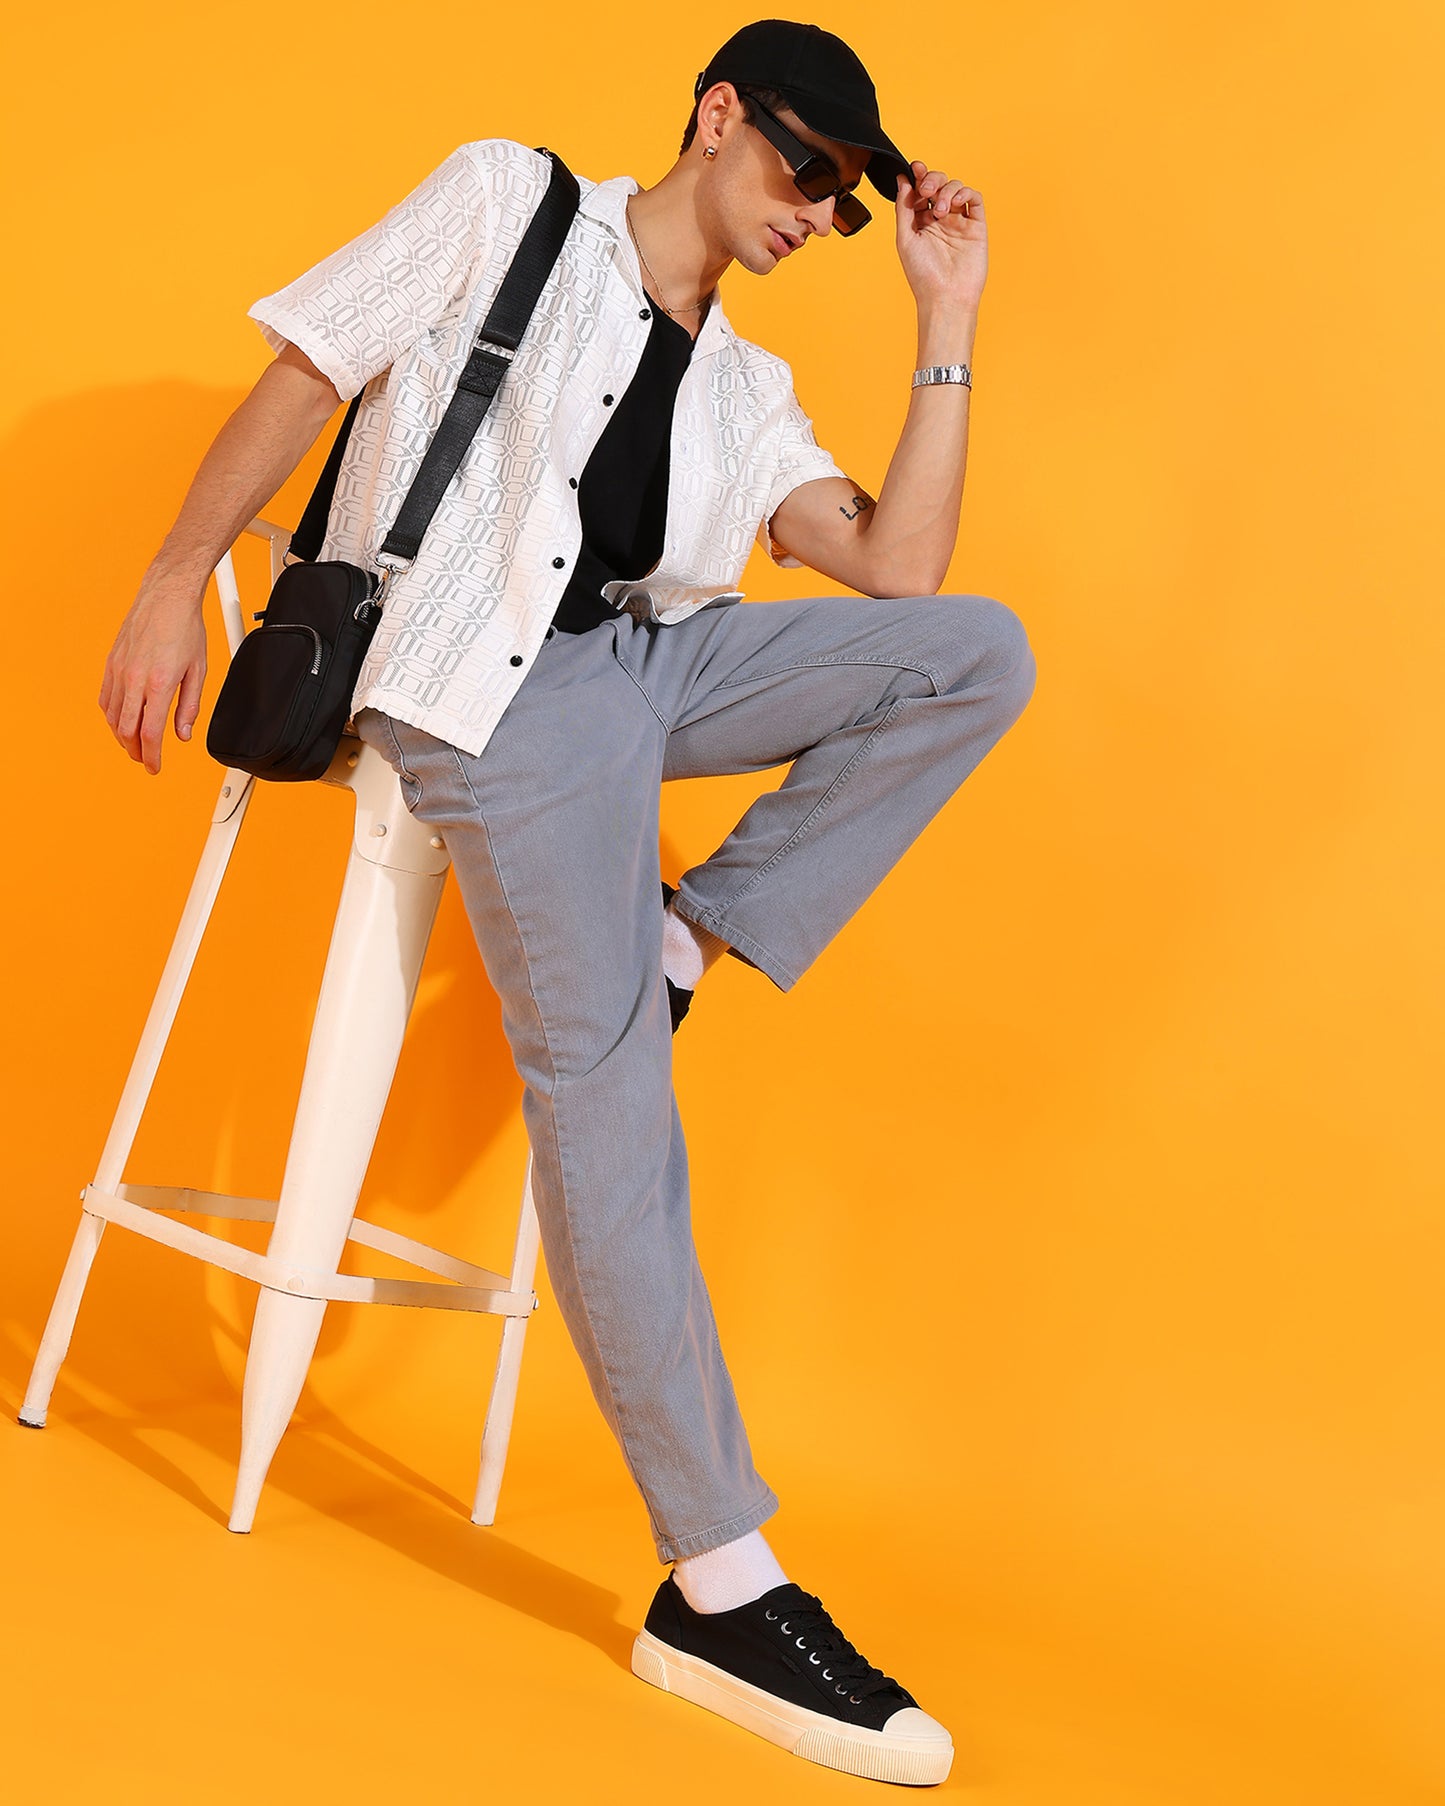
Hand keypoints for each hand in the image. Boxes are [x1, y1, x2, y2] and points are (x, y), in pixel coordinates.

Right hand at [99, 576, 207, 774]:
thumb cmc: (185, 630)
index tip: (154, 768)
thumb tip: (183, 735)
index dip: (152, 756)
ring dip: (121, 735)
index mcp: (159, 684)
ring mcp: (119, 670)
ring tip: (134, 744)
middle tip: (145, 759)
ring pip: (112, 716)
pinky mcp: (111, 663)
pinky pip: (105, 698)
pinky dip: (112, 716)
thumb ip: (189, 706)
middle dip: (135, 751)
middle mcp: (134, 679)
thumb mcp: (199, 671)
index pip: (150, 733)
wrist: (166, 597)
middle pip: (126, 730)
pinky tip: (122, 720)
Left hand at [894, 160, 986, 311]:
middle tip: (927, 191)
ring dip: (947, 191)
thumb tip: (902, 180)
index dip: (918, 176)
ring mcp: (959, 222)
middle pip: (939, 184)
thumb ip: (903, 207)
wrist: (946, 297)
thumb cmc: (923, 276)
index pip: (920, 191)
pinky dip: (965, 193)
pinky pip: (974, 199)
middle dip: (932, 180)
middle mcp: (940, 220)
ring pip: (956, 188)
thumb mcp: (905, 238)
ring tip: (941, 211)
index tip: (915, 168)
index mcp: (920, 222)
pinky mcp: (976, 226)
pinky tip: (956, 203)